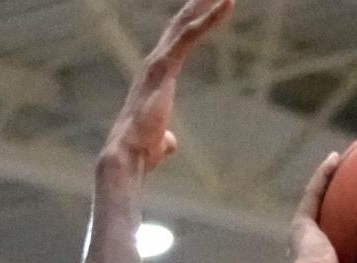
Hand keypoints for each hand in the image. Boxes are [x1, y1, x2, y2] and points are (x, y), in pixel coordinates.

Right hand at [103, 0, 232, 171]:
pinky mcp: (165, 66)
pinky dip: (210, 18)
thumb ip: (165, 136)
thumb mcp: (159, 139)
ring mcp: (158, 61)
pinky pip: (190, 35)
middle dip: (198, 2)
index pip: (177, 40)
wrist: (128, 155)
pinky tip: (228, 2)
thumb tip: (169, 142)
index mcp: (156, 74)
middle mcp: (155, 62)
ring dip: (205, 3)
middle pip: (180, 23)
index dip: (192, 22)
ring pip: (185, 23)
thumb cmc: (141, 150)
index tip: (207, 5)